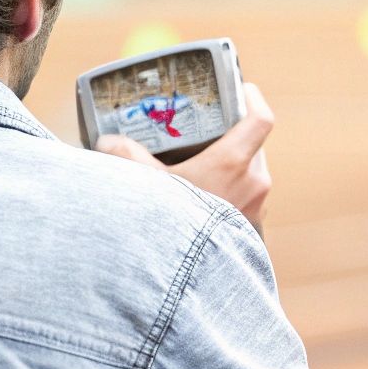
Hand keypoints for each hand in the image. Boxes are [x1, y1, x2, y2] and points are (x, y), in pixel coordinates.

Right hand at [96, 82, 274, 229]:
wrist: (190, 278)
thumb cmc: (172, 227)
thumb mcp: (144, 186)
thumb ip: (124, 157)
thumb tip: (107, 141)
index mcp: (233, 163)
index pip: (261, 118)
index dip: (253, 98)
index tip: (240, 90)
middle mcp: (254, 182)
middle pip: (253, 145)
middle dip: (233, 136)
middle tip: (207, 133)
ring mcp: (257, 207)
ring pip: (251, 173)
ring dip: (232, 167)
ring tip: (201, 168)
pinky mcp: (253, 228)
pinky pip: (247, 199)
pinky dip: (231, 193)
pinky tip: (205, 199)